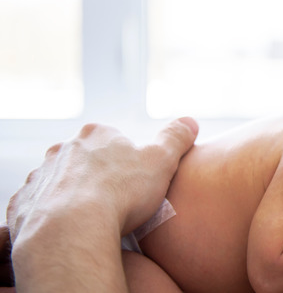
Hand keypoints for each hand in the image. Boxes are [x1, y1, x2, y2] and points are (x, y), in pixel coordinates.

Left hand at [6, 117, 198, 241]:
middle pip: (85, 160)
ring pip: (60, 183)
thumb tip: (190, 121)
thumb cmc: (121, 193)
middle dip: (99, 176)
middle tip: (118, 202)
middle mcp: (62, 150)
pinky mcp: (23, 206)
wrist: (72, 230)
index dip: (128, 161)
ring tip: (95, 220)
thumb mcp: (162, 160)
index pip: (114, 140)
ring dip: (74, 196)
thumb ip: (175, 138)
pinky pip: (39, 208)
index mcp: (96, 135)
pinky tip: (71, 230)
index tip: (137, 181)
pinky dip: (53, 217)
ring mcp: (39, 177)